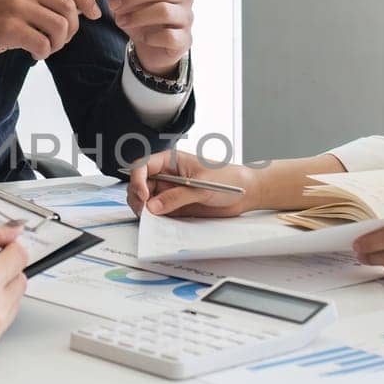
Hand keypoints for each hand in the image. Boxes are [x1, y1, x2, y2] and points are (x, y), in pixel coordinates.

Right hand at [0, 0, 102, 62]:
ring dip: (58, 43)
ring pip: (60, 27)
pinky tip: (33, 53)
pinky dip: (43, 53)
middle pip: (69, 7)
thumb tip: (82, 6)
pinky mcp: (8, 27)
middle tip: (60, 39)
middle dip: (71, 28)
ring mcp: (15, 5)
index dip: (87, 0)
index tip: (94, 14)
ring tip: (46, 47)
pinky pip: (43, 44)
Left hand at [105, 0, 193, 75]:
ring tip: (122, 22)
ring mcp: (188, 16)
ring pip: (163, 11)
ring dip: (137, 17)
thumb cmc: (142, 17)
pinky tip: (144, 38)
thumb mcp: (128, 1)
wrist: (153, 46)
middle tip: (114, 5)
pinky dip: (151, 37)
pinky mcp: (186, 38)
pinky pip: (168, 35)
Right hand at [126, 150, 256, 217]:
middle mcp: (167, 175)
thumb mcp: (201, 186)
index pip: (143, 165)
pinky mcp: (175, 205)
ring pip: (146, 199)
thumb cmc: (228, 178)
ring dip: (144, 209)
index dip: (138, 179)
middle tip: (144, 211)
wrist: (245, 192)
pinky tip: (159, 222)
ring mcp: (170, 191)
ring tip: (151, 218)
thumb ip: (176, 196)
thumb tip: (154, 206)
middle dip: (137, 197)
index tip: (144, 195)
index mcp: (171, 161)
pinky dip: (155, 218)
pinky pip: (159, 212)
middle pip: (140, 184)